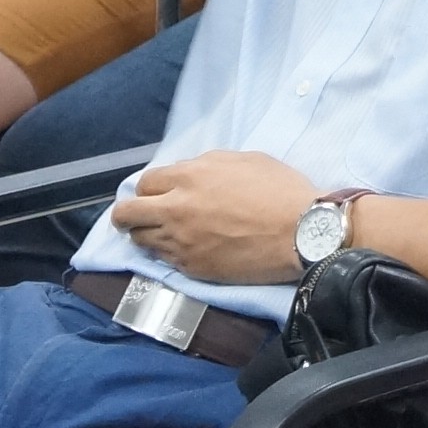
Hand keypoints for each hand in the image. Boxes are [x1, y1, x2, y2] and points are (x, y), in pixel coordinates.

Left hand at [106, 149, 319, 282]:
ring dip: (147, 235)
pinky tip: (186, 249)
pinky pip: (162, 260)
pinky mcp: (190, 266)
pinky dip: (167, 254)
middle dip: (128, 214)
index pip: (145, 182)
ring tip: (164, 235)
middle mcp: (176, 208)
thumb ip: (209, 165)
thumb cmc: (280, 190)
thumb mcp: (246, 160)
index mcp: (190, 176)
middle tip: (142, 217)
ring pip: (139, 240)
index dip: (151, 189)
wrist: (301, 232)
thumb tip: (190, 173)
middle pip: (126, 213)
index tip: (159, 194)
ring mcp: (180, 241)